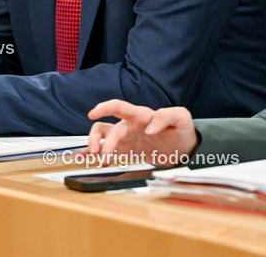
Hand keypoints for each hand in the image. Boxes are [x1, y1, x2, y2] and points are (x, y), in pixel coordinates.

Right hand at [83, 100, 197, 166]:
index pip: (119, 107)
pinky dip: (91, 153)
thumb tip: (150, 126)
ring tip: (98, 159)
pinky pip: (104, 149)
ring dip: (94, 145)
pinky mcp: (125, 150)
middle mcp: (128, 125)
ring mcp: (125, 137)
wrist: (183, 149)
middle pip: (106, 128)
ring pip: (100, 136)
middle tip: (103, 155)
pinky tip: (82, 158)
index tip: (93, 114)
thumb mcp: (180, 118)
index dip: (105, 108)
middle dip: (100, 140)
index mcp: (140, 115)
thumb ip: (166, 116)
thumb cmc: (181, 130)